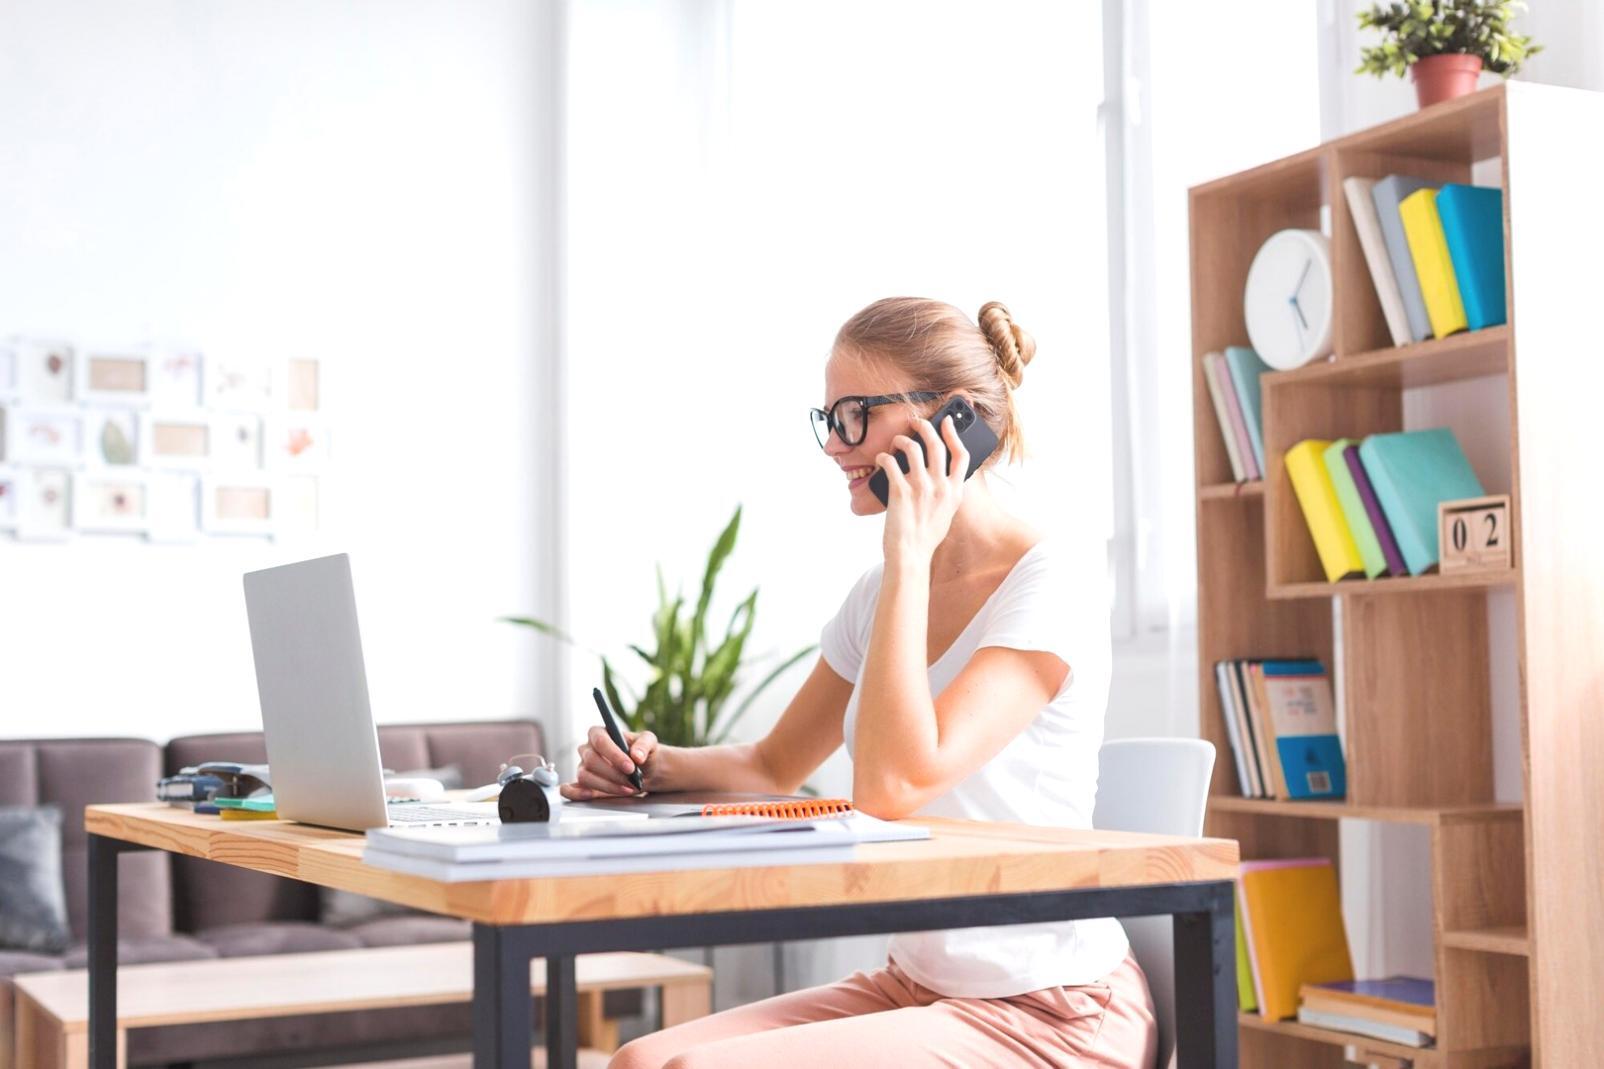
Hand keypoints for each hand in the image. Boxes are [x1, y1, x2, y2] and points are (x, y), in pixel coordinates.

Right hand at [561, 725, 658, 798]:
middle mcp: (587, 749)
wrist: (645, 770)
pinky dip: (576, 793)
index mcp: (599, 733)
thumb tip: (636, 756)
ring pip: (585, 776)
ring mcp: (583, 767)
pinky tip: (589, 795)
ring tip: (627, 789)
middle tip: (632, 781)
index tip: (630, 766)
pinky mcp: (583, 784)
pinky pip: (572, 789)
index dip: (614, 754)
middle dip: (613, 773)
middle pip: (592, 760)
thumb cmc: (642, 752)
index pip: (600, 740)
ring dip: (607, 786)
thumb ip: (644, 745)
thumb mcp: (650, 742)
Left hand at [877, 415, 968, 564]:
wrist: (910, 555)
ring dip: (901, 440)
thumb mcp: (947, 513)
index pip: (962, 455)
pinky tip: (881, 460)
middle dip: (925, 427)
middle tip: (916, 422)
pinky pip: (890, 463)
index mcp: (954, 492)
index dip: (955, 434)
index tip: (948, 422)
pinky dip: (883, 457)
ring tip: (896, 443)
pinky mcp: (900, 491)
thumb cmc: (926, 537)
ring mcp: (920, 487)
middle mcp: (940, 486)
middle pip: (936, 444)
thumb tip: (939, 474)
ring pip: (912, 447)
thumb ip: (946, 492)